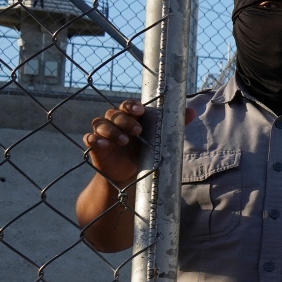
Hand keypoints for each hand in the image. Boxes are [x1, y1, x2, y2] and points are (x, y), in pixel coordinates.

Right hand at [82, 101, 196, 184]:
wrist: (132, 175)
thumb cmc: (147, 152)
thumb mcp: (160, 139)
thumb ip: (174, 125)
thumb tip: (192, 111)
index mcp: (130, 117)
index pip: (128, 106)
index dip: (132, 106)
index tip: (140, 111)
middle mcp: (115, 122)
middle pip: (114, 113)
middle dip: (125, 120)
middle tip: (138, 131)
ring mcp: (103, 133)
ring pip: (100, 123)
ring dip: (111, 129)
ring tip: (124, 141)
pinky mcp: (96, 147)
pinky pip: (89, 138)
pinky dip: (93, 139)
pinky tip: (102, 144)